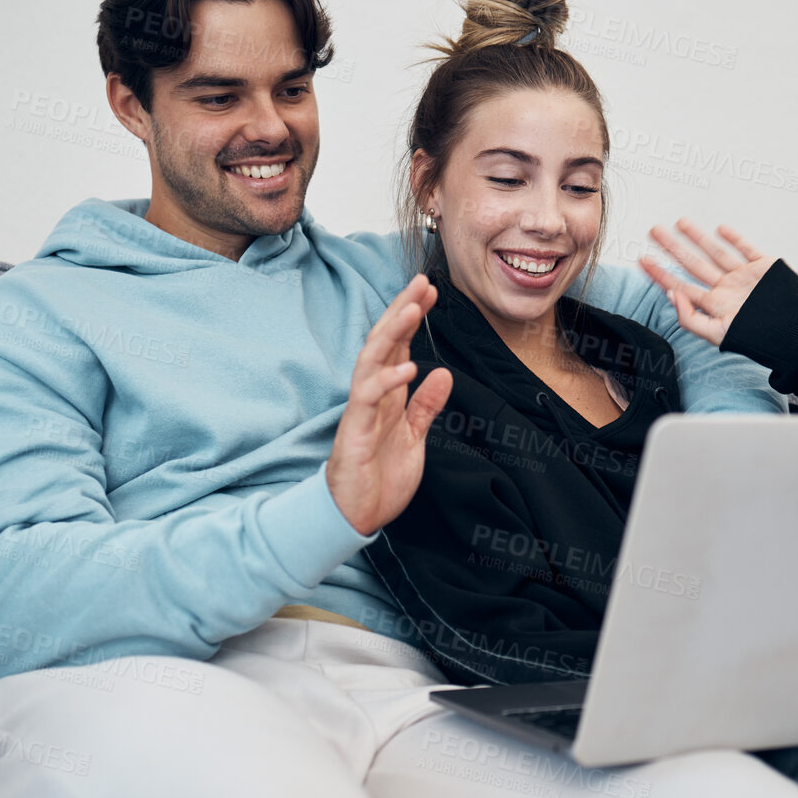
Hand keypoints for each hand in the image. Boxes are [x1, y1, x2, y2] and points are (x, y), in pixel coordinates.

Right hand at [326, 274, 453, 535]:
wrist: (355, 516)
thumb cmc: (380, 478)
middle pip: (384, 343)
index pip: (398, 346)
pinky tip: (409, 367)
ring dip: (392, 334)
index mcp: (387, 395)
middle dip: (402, 311)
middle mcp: (372, 396)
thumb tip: (442, 372)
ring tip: (412, 309)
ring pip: (372, 361)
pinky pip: (368, 399)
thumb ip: (425, 406)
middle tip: (422, 282)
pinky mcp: (355, 431)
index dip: (412, 317)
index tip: (431, 291)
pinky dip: (387, 381)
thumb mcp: (413, 438)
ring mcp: (362, 411)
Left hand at [638, 218, 775, 346]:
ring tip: (679, 223)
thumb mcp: (719, 334)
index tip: (642, 260)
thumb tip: (671, 295)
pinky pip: (746, 248)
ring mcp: (744, 276)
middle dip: (672, 248)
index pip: (681, 286)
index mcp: (715, 306)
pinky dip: (734, 238)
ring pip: (715, 252)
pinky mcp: (764, 266)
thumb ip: (691, 319)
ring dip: (697, 237)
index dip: (660, 274)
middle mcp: (727, 289)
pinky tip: (720, 229)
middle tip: (653, 232)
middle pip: (693, 264)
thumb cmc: (760, 339)